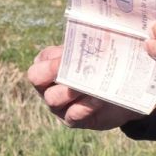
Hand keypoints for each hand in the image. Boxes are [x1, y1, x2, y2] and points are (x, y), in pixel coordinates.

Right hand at [26, 45, 143, 130]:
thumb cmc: (100, 65)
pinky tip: (99, 100)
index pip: (37, 65)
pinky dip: (85, 107)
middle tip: (74, 71)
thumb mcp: (90, 53)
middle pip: (37, 81)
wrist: (119, 90)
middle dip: (55, 74)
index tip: (67, 59)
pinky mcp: (71, 120)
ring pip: (52, 99)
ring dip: (71, 91)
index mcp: (46, 67)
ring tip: (91, 84)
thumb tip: (92, 36)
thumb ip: (84, 47)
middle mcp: (47, 87)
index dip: (50, 63)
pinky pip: (72, 116)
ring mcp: (57, 106)